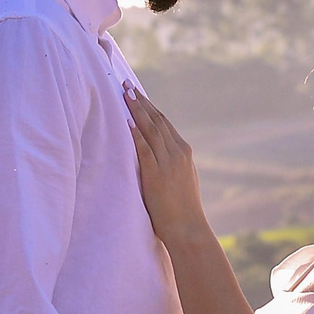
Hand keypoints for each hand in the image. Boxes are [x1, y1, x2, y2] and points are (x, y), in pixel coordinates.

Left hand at [124, 87, 210, 246]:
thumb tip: (161, 157)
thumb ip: (173, 165)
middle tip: (126, 85)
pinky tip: (127, 121)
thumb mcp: (182, 180)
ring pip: (151, 129)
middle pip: (157, 120)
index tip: (138, 93)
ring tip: (124, 94)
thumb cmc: (182, 209)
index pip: (165, 123)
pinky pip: (145, 149)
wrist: (188, 228)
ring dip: (136, 110)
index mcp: (184, 152)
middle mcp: (178, 153)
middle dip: (141, 101)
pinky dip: (136, 133)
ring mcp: (168, 162)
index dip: (150, 107)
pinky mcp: (157, 174)